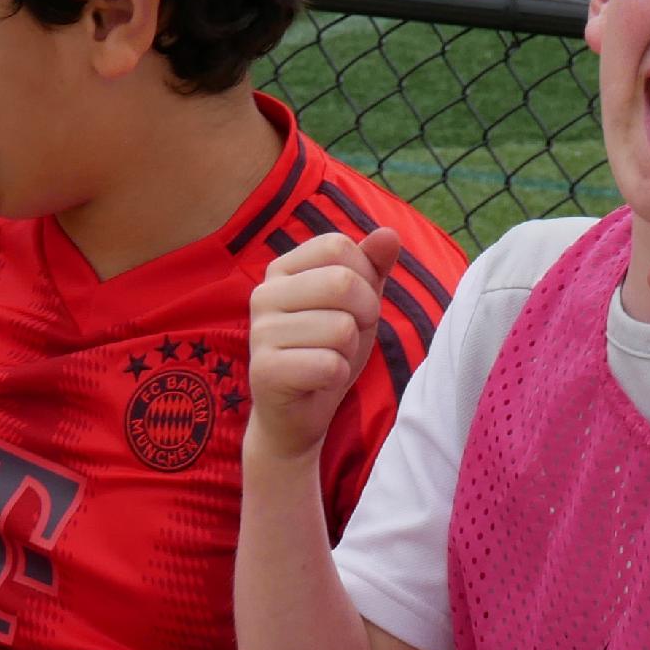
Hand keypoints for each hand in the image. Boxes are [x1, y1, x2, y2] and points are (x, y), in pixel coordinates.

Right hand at [246, 226, 402, 463]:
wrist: (295, 415)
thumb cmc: (326, 352)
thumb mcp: (357, 305)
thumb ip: (372, 267)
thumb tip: (389, 233)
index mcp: (281, 270)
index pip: (337, 246)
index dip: (364, 276)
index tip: (355, 305)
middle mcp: (263, 295)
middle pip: (341, 282)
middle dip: (365, 313)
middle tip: (349, 338)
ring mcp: (259, 333)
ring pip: (341, 328)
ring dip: (349, 351)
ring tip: (328, 359)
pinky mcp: (264, 371)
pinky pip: (330, 364)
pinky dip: (338, 377)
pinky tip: (318, 381)